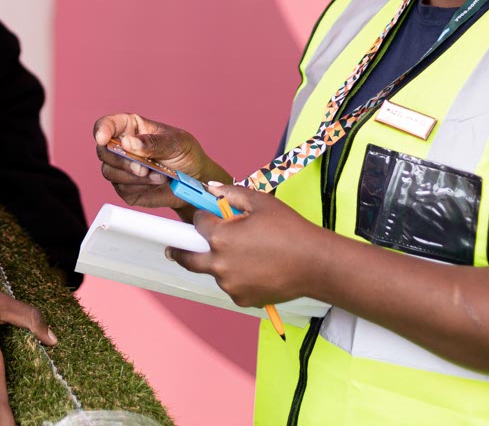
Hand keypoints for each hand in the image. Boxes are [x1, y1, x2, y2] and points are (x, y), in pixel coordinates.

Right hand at [93, 113, 229, 211]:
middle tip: (144, 167)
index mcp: (131, 128)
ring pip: (109, 172)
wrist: (195, 181)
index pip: (107, 124)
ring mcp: (122, 168)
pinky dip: (140, 187)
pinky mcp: (126, 188)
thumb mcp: (175, 143)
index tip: (103, 139)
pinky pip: (122, 189)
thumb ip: (152, 142)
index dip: (101, 130)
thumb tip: (128, 143)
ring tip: (159, 175)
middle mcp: (122, 147)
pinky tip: (155, 184)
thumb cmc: (185, 154)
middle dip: (122, 161)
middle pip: (104, 151)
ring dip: (134, 177)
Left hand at [166, 183, 327, 308]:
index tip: (206, 216)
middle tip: (173, 249)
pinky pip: (231, 286)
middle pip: (189, 258)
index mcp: (220, 236)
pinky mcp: (241, 299)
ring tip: (250, 253)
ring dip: (221, 262)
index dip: (204, 217)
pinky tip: (259, 268)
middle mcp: (219, 263)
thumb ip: (231, 193)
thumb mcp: (262, 202)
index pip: (198, 223)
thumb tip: (210, 188)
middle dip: (180, 251)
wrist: (315, 264)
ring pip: (215, 271)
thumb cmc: (290, 229)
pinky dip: (238, 277)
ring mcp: (229, 284)